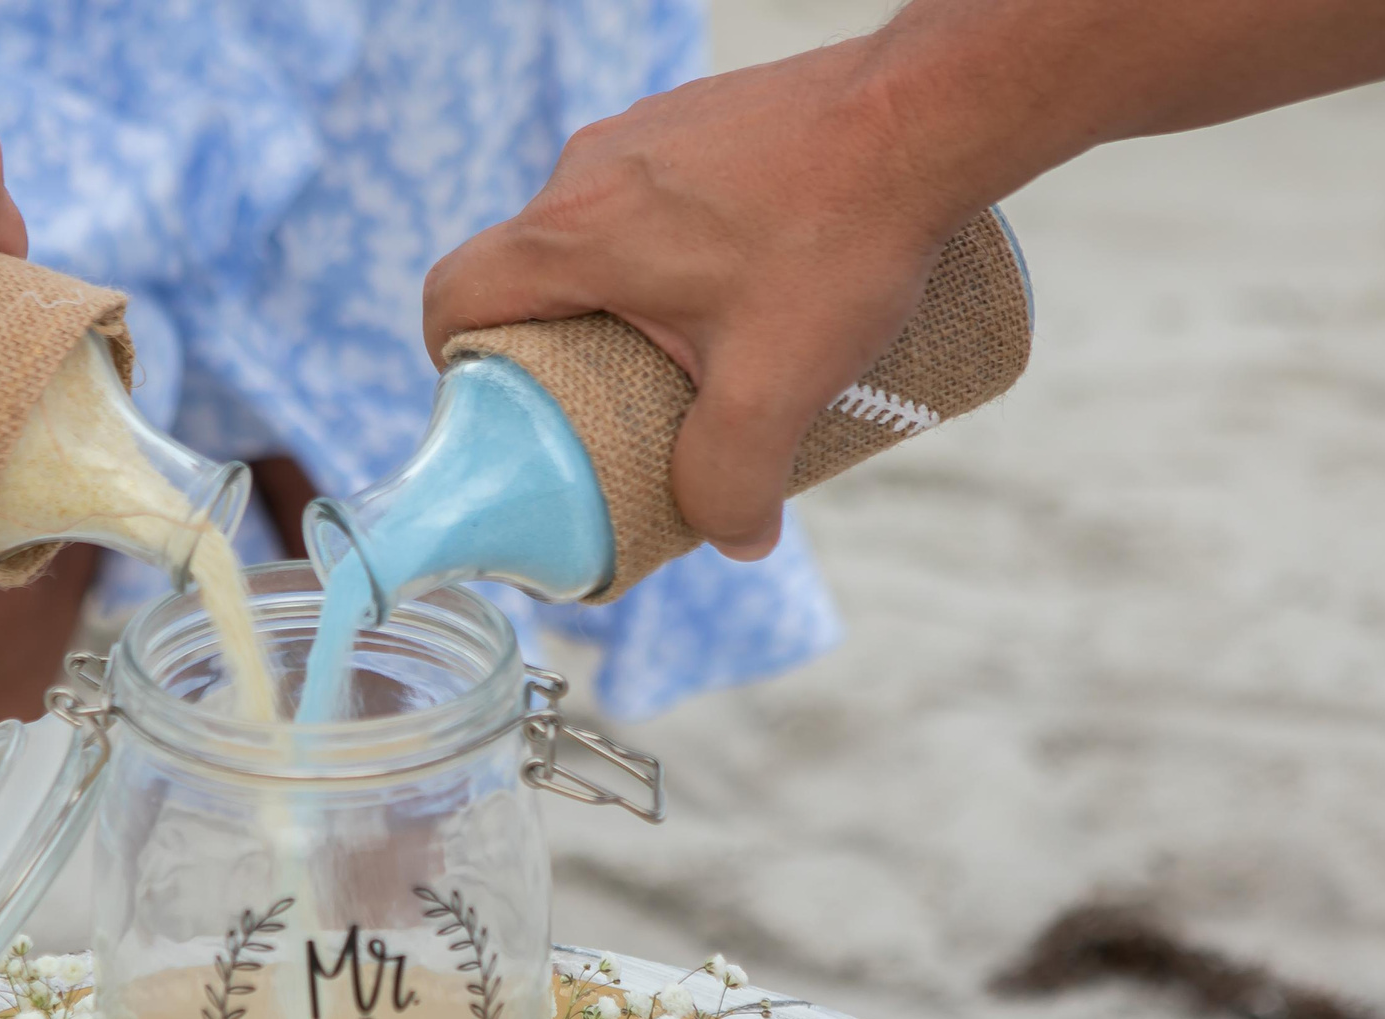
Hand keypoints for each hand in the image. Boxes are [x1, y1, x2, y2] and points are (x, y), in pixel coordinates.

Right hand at [422, 45, 973, 559]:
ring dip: (630, 300)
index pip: (453, 297)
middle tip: (628, 408)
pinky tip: (751, 280)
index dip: (455, 367)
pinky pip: (654, 197)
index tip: (506, 412)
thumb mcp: (776, 388)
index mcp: (573, 235)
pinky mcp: (699, 116)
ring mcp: (646, 132)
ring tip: (707, 351)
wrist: (930, 115)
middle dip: (565, 352)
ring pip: (598, 235)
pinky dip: (677, 249)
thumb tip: (735, 538)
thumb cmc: (842, 233)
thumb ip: (735, 480)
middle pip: (529, 277)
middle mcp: (590, 170)